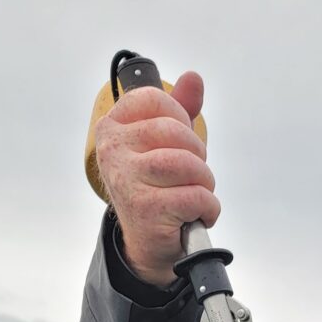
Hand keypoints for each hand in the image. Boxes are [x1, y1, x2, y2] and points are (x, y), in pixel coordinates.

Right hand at [94, 71, 219, 285]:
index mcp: (113, 127)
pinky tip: (196, 215)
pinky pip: (197, 197)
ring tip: (194, 196)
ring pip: (189, 165)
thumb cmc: (159, 188)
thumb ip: (179, 110)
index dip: (181, 121)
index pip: (156, 100)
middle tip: (191, 178)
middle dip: (198, 158)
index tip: (178, 144)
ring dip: (204, 184)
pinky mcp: (146, 208)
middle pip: (177, 133)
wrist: (148, 243)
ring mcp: (127, 178)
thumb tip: (193, 78)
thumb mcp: (166, 145)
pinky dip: (208, 208)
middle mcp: (113, 150)